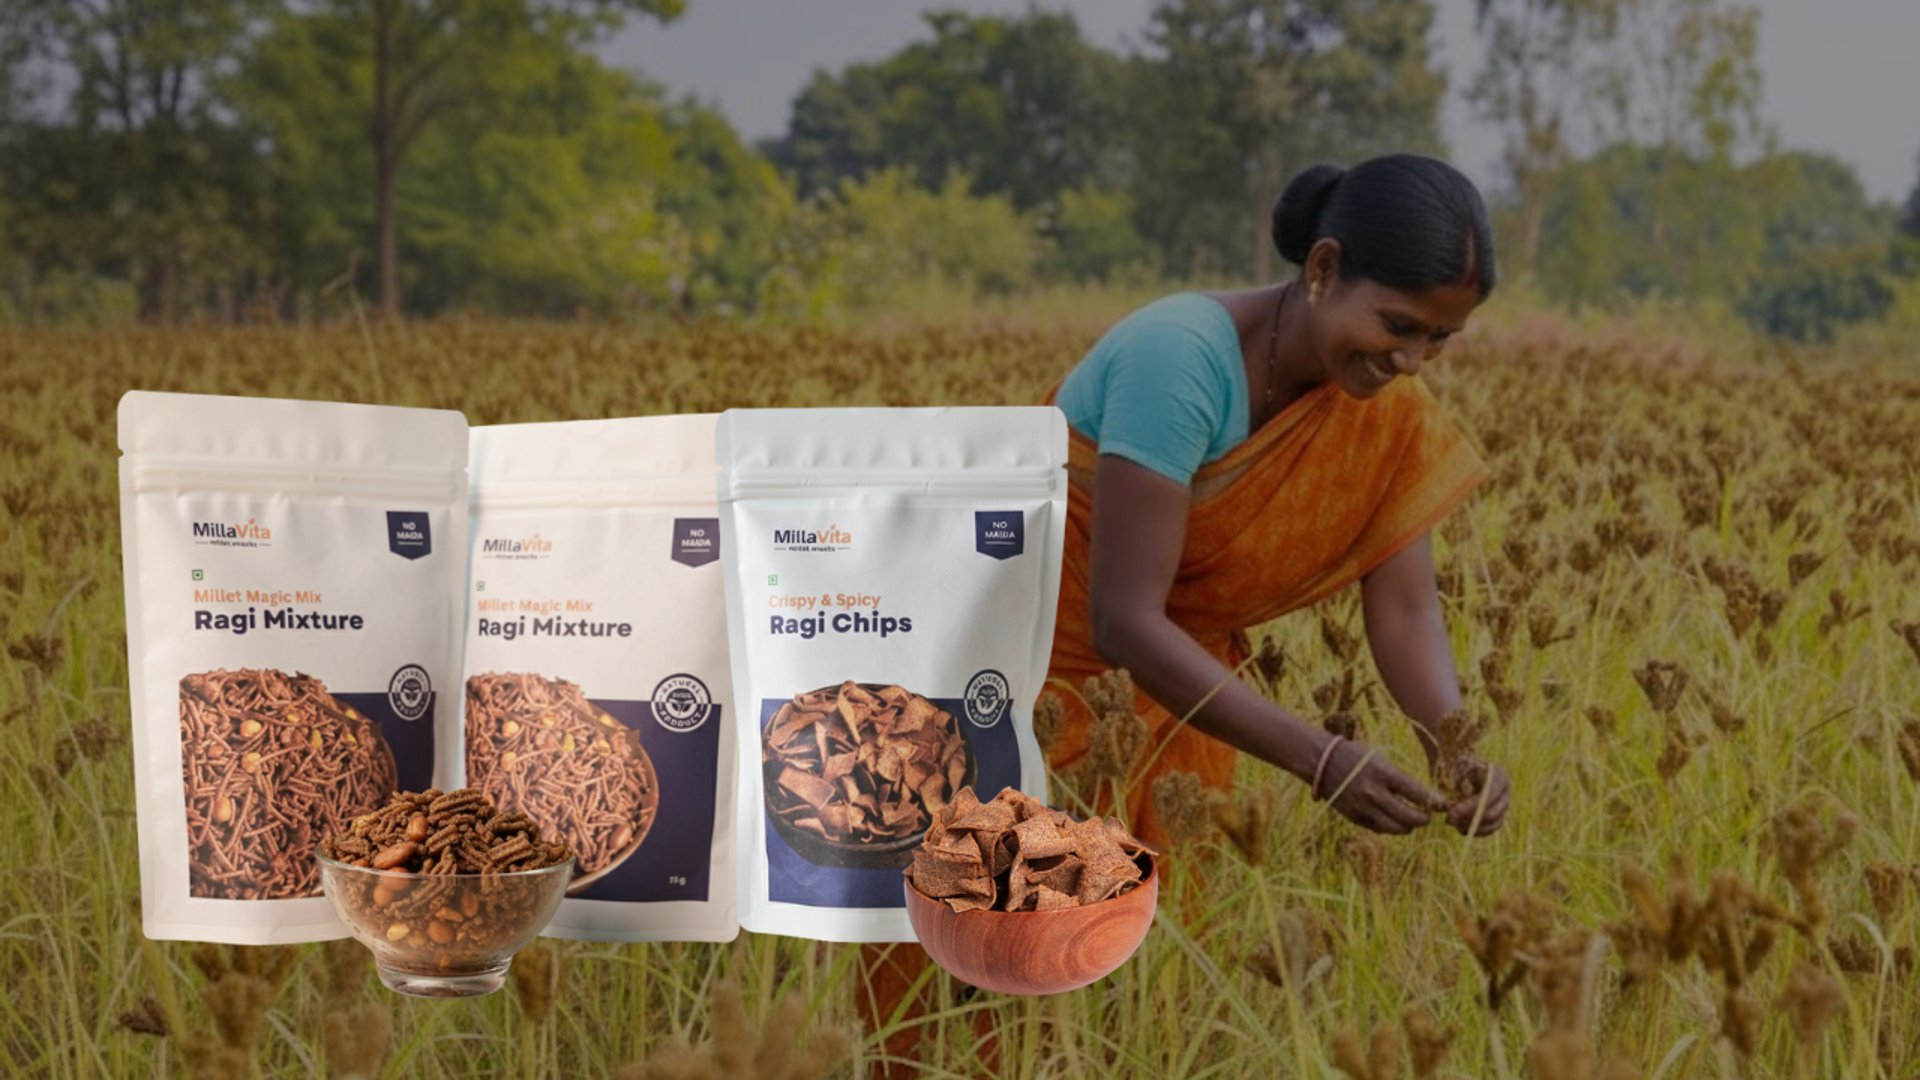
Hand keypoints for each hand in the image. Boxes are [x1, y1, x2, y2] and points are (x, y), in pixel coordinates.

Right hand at [1316, 739, 1448, 834]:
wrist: (1321, 761)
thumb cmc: (1355, 755)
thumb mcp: (1380, 760)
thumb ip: (1399, 779)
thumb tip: (1422, 797)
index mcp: (1383, 774)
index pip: (1417, 793)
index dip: (1435, 802)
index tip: (1445, 805)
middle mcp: (1374, 793)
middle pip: (1409, 817)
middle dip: (1424, 819)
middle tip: (1428, 816)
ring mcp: (1363, 807)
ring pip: (1396, 828)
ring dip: (1408, 826)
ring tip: (1412, 820)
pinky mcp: (1354, 817)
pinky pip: (1379, 829)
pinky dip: (1389, 827)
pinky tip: (1393, 819)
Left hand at [1443, 762, 1510, 836]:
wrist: (1466, 766)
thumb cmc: (1458, 765)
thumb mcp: (1453, 768)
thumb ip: (1449, 785)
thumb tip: (1443, 806)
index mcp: (1498, 776)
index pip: (1488, 796)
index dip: (1470, 807)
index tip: (1450, 813)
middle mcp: (1505, 792)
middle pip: (1493, 813)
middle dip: (1469, 819)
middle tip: (1448, 820)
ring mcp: (1504, 805)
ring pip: (1494, 824)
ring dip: (1473, 827)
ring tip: (1453, 824)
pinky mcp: (1499, 815)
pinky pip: (1492, 829)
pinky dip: (1476, 832)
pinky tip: (1460, 828)